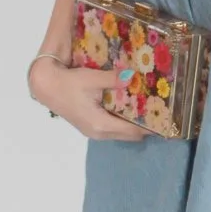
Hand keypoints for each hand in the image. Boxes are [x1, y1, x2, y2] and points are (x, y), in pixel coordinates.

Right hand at [32, 58, 150, 138]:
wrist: (46, 87)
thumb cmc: (69, 83)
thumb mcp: (92, 79)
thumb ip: (113, 80)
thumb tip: (132, 76)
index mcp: (101, 125)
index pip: (132, 131)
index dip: (149, 128)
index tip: (164, 120)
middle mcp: (99, 133)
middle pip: (129, 135)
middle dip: (144, 127)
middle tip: (159, 113)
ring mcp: (93, 132)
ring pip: (120, 133)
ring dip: (133, 125)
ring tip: (147, 110)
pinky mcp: (89, 127)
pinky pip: (112, 128)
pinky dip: (122, 122)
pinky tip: (129, 109)